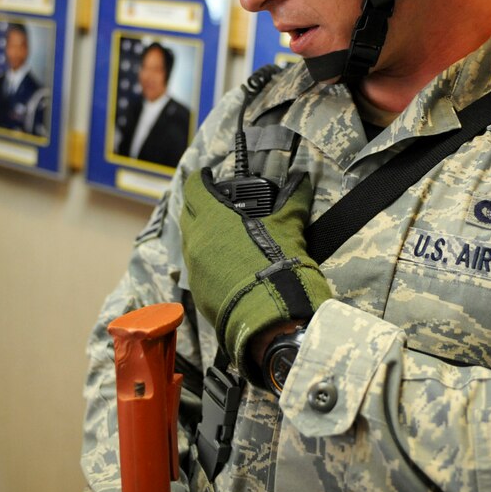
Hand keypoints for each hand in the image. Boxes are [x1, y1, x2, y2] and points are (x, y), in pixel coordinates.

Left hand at [180, 169, 330, 384]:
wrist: (270, 315)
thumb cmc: (276, 265)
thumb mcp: (289, 226)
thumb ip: (293, 199)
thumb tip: (302, 179)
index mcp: (212, 217)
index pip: (194, 187)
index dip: (202, 179)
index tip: (209, 176)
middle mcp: (195, 240)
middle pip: (188, 213)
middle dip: (200, 205)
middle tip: (218, 204)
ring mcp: (194, 267)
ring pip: (190, 241)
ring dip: (202, 234)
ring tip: (224, 234)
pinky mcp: (198, 291)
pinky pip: (196, 267)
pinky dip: (207, 259)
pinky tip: (227, 263)